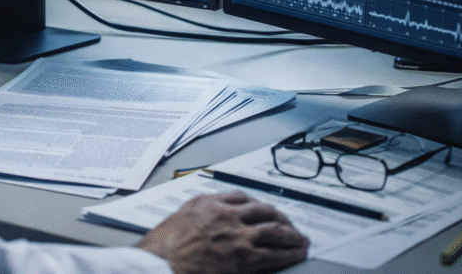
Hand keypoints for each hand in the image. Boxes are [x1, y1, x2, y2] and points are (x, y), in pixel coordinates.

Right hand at [136, 191, 308, 273]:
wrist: (161, 263)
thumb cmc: (164, 246)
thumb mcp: (181, 217)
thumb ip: (201, 213)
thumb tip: (213, 216)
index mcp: (210, 203)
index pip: (243, 197)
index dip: (258, 204)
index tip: (264, 209)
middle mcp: (227, 216)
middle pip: (265, 211)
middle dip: (281, 217)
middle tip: (289, 224)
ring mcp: (237, 237)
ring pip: (275, 231)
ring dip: (292, 235)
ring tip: (300, 239)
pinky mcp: (244, 259)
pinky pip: (275, 254)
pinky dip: (290, 253)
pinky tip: (297, 254)